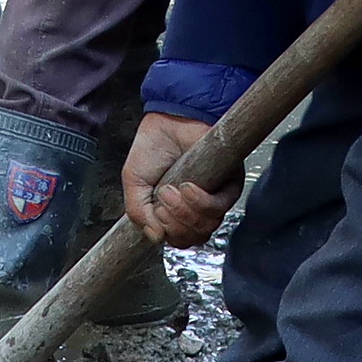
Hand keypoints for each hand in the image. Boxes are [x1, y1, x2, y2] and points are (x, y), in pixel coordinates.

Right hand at [124, 112, 228, 248]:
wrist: (168, 121)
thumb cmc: (152, 148)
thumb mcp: (134, 183)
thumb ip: (138, 212)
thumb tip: (155, 238)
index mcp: (175, 211)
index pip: (179, 240)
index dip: (168, 234)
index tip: (155, 214)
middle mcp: (196, 207)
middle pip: (193, 237)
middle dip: (174, 224)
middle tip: (161, 202)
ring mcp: (213, 198)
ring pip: (206, 226)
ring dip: (184, 212)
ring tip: (170, 191)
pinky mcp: (228, 185)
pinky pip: (219, 207)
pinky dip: (200, 201)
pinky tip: (187, 187)